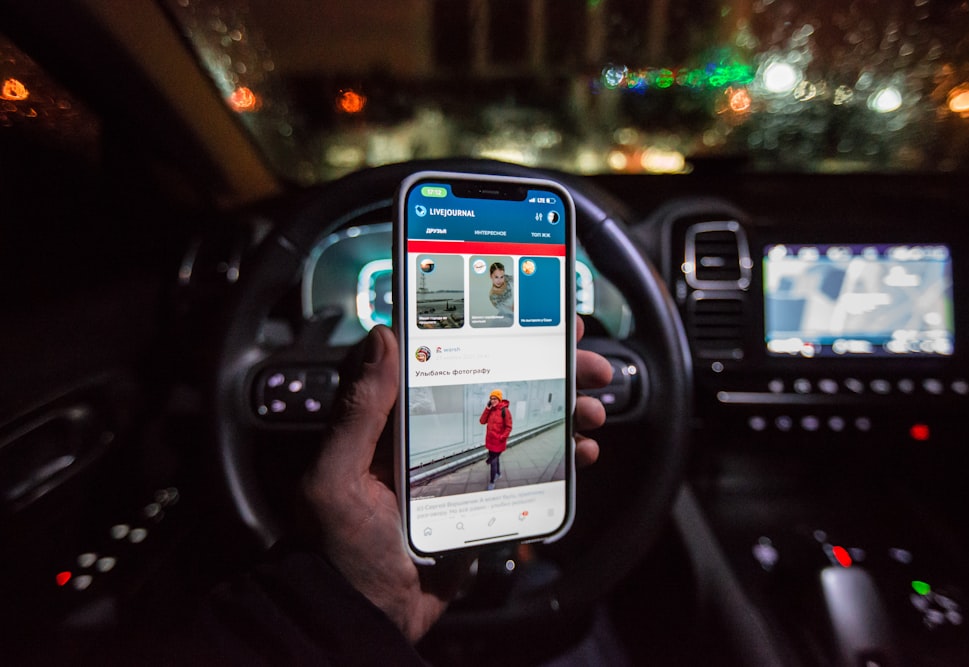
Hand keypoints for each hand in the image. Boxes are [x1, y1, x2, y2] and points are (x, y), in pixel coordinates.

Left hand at [302, 319, 610, 641]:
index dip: (496, 333)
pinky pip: (531, 468)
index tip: (537, 317)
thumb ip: (358, 410)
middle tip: (589, 362)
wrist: (365, 616)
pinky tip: (583, 452)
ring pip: (525, 424)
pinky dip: (562, 457)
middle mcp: (436, 433)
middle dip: (549, 369)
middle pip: (501, 385)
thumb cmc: (339, 548)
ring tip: (595, 409)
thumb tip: (382, 336)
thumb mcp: (336, 476)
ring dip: (565, 410)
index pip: (452, 357)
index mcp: (398, 419)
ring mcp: (465, 466)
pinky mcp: (486, 498)